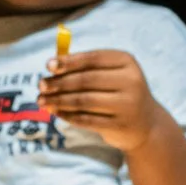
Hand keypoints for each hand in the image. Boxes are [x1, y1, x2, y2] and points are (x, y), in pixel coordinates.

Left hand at [38, 48, 168, 152]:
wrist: (146, 124)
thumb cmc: (119, 92)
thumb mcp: (110, 74)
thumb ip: (85, 68)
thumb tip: (52, 66)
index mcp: (127, 62)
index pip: (93, 59)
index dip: (68, 62)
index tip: (48, 66)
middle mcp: (131, 82)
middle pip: (85, 80)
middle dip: (58, 83)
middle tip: (40, 86)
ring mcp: (127, 105)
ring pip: (83, 101)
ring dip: (58, 100)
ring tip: (42, 101)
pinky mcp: (120, 125)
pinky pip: (86, 119)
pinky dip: (67, 115)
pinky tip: (56, 112)